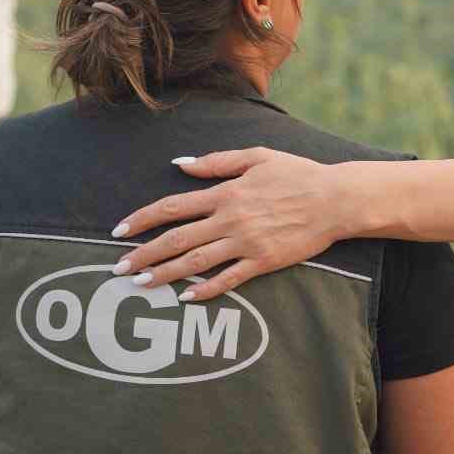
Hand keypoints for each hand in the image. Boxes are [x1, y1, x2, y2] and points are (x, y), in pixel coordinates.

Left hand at [112, 148, 350, 299]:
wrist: (335, 199)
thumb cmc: (298, 174)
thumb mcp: (257, 156)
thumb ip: (216, 162)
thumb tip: (181, 164)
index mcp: (225, 193)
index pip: (172, 207)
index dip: (142, 219)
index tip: (118, 230)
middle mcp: (230, 219)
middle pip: (176, 239)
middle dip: (143, 254)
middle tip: (117, 269)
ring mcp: (246, 243)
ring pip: (196, 262)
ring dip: (164, 274)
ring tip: (140, 285)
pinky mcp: (264, 261)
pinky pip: (229, 279)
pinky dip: (205, 289)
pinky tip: (185, 297)